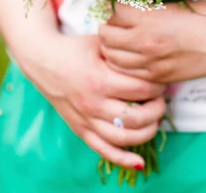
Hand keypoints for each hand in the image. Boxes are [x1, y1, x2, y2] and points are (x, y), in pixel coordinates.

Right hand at [17, 33, 165, 169]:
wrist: (43, 60)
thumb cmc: (76, 48)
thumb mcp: (101, 42)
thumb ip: (125, 49)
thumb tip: (152, 55)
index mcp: (100, 80)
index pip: (141, 89)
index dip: (157, 85)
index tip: (161, 80)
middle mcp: (93, 104)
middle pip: (136, 117)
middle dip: (157, 109)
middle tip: (161, 99)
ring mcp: (86, 120)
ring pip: (124, 138)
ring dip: (147, 131)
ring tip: (154, 119)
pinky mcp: (80, 130)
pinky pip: (103, 150)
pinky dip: (123, 159)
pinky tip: (139, 162)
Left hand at [99, 0, 205, 82]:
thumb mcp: (175, 4)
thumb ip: (149, 8)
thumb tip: (129, 5)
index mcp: (149, 19)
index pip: (115, 10)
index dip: (119, 5)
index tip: (125, 4)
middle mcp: (145, 43)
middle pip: (106, 36)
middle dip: (110, 27)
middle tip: (120, 23)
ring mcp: (150, 63)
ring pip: (112, 58)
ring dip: (113, 47)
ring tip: (123, 40)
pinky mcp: (158, 77)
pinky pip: (128, 74)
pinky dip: (125, 65)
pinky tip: (134, 57)